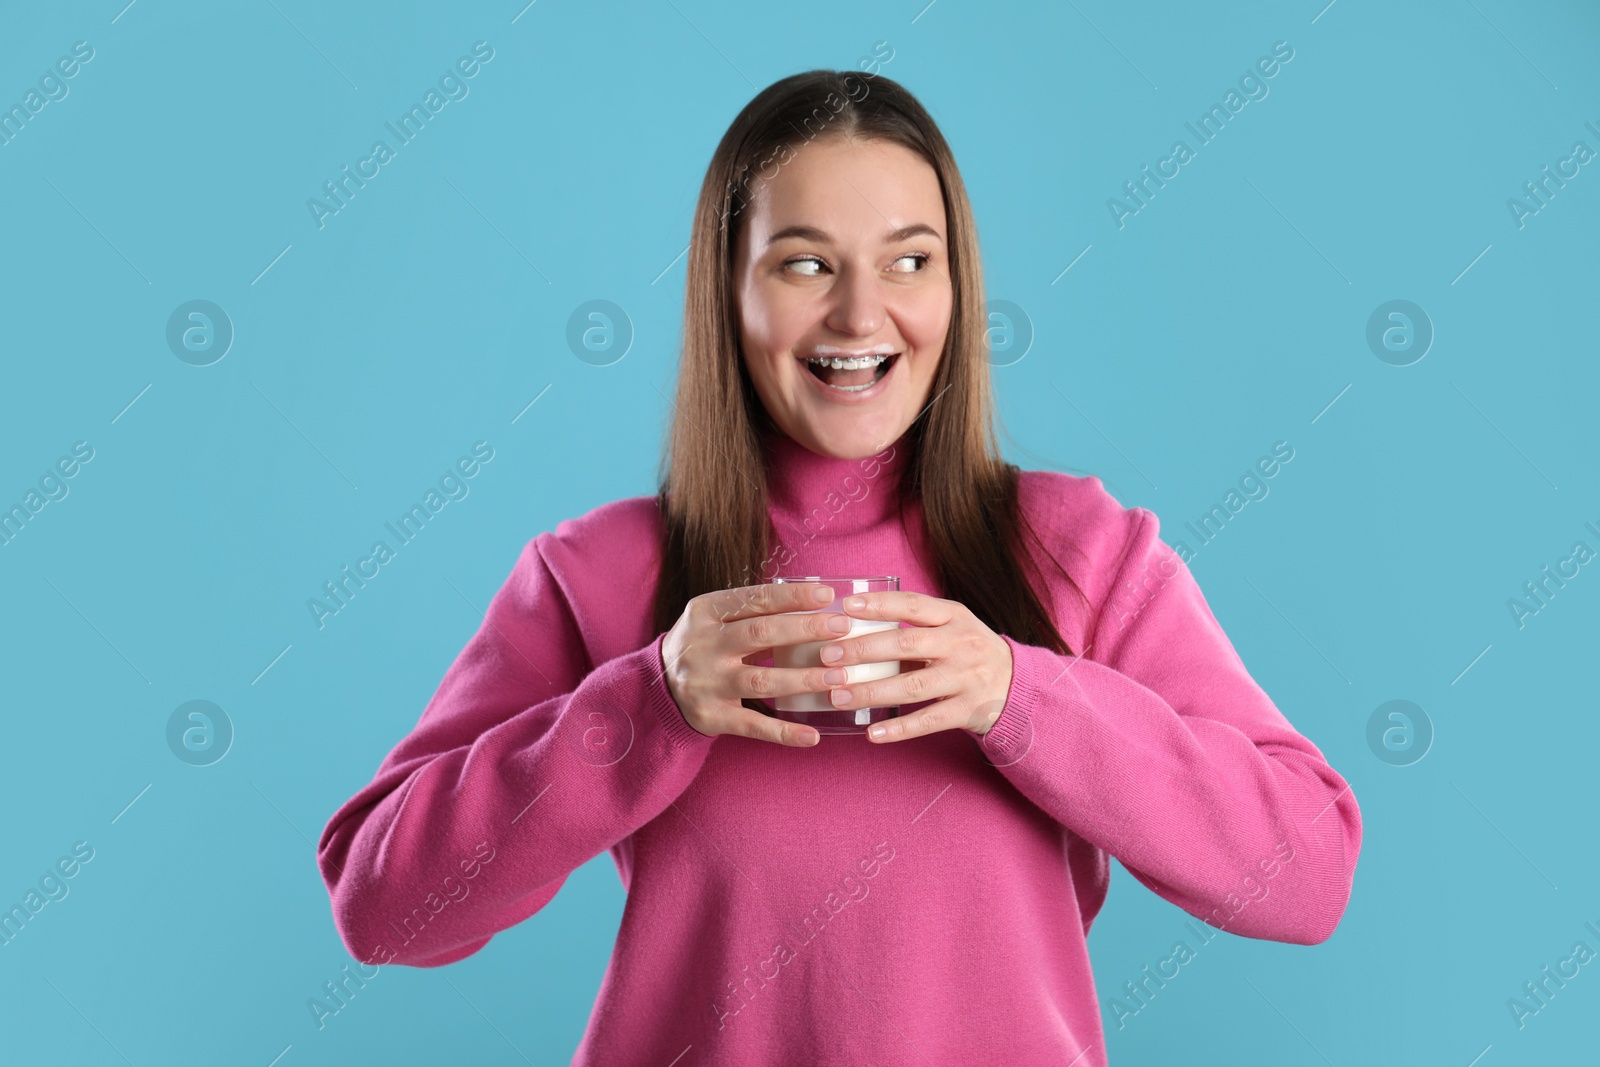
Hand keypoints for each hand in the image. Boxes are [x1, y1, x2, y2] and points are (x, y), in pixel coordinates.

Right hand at [661, 580, 855, 746]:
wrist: (659, 686)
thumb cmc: (704, 644)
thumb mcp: (715, 618)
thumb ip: (754, 611)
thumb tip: (816, 604)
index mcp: (706, 612)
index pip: (754, 598)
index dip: (792, 596)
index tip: (827, 596)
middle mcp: (704, 645)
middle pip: (761, 634)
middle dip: (805, 629)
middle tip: (842, 628)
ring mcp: (707, 683)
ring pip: (761, 680)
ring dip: (803, 679)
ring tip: (838, 677)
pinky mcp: (712, 716)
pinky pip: (753, 726)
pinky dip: (784, 732)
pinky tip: (812, 735)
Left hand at [820, 590, 1013, 742]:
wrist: (1016, 685)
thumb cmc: (967, 651)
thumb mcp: (950, 629)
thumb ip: (912, 629)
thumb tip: (851, 631)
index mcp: (954, 616)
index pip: (912, 605)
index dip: (879, 604)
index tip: (845, 607)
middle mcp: (962, 644)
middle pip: (907, 644)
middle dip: (863, 650)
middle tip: (828, 657)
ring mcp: (966, 678)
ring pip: (912, 685)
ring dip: (871, 691)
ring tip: (837, 696)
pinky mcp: (968, 710)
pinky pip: (928, 721)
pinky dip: (898, 729)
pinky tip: (872, 733)